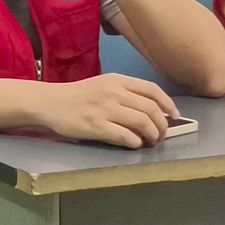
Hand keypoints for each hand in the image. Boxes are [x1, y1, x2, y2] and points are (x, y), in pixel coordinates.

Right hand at [36, 74, 179, 148]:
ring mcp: (105, 110)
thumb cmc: (78, 95)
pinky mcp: (96, 127)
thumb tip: (152, 110)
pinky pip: (126, 136)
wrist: (50, 102)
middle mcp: (113, 93)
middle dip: (162, 125)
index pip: (152, 89)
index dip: (168, 104)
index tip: (174, 115)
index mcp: (116, 80)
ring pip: (142, 122)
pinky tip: (134, 144)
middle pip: (151, 109)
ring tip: (151, 141)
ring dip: (152, 135)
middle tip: (161, 135)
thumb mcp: (102, 85)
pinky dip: (135, 142)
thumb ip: (125, 93)